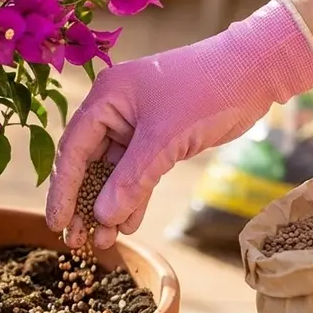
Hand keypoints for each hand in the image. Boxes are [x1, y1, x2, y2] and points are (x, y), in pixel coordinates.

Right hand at [45, 0, 312, 247]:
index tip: (56, 224)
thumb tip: (103, 217)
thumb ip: (132, 179)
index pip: (72, 149)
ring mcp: (136, 123)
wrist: (255, 72)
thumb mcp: (165, 138)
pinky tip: (128, 223)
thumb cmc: (207, 90)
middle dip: (84, 202)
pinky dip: (134, 196)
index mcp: (105, 97)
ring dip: (109, 205)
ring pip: (113, 172)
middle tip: (76, 240)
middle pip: (88, 163)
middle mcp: (114, 109)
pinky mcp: (158, 136)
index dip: (63, 190)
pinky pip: (138, 172)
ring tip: (103, 240)